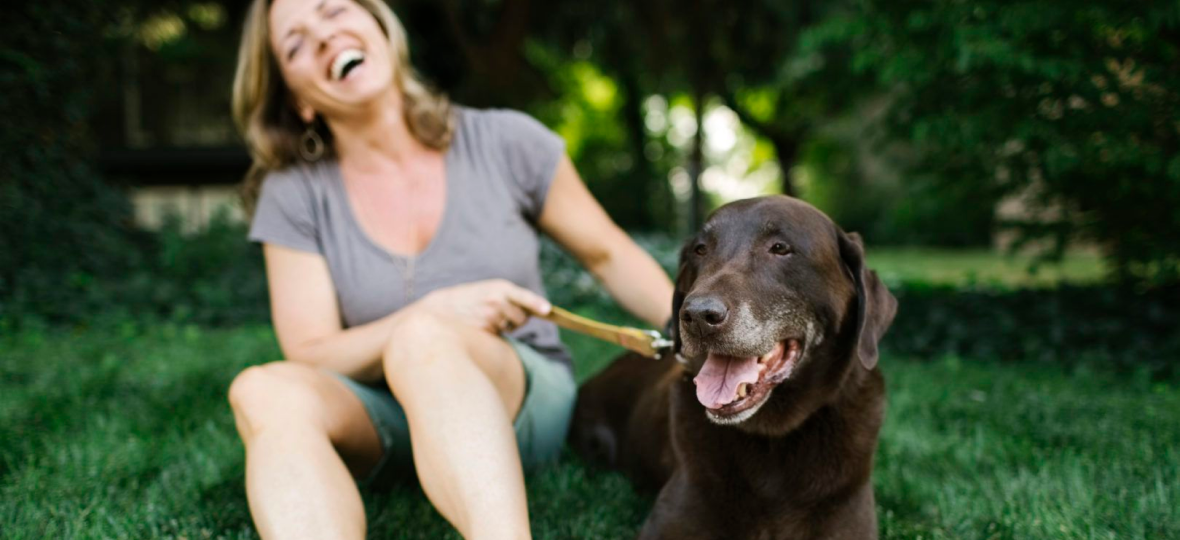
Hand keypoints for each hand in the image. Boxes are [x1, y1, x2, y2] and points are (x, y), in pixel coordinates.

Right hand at [415, 279, 551, 333]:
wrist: (441, 310)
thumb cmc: (469, 299)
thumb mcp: (489, 290)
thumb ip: (509, 297)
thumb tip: (532, 312)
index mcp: (500, 288)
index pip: (523, 296)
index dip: (536, 303)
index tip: (547, 310)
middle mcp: (497, 302)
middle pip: (522, 317)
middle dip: (517, 318)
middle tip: (501, 313)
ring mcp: (490, 317)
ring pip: (512, 327)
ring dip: (506, 326)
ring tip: (487, 318)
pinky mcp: (485, 331)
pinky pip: (501, 335)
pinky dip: (496, 333)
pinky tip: (482, 326)